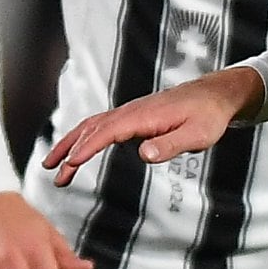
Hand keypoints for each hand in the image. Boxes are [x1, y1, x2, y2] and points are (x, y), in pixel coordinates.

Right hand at [45, 69, 260, 185]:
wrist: (215, 96)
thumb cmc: (208, 117)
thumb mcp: (196, 136)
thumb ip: (170, 144)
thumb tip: (144, 154)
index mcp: (143, 116)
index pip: (107, 132)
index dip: (86, 148)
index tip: (70, 164)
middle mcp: (131, 111)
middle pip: (91, 128)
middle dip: (68, 149)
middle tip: (52, 172)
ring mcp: (130, 112)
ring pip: (92, 126)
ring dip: (71, 144)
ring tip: (55, 166)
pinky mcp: (133, 116)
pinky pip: (102, 126)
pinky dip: (84, 138)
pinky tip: (78, 151)